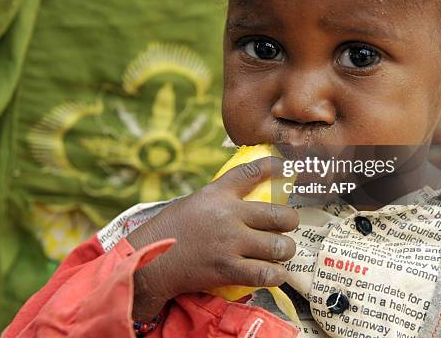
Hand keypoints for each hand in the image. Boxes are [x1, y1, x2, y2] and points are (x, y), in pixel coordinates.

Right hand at [126, 156, 298, 320]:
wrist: (150, 260)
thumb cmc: (171, 229)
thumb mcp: (195, 202)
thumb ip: (221, 199)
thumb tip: (250, 198)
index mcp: (217, 193)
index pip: (251, 172)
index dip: (274, 167)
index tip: (287, 168)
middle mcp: (228, 215)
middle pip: (279, 215)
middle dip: (290, 221)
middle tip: (287, 226)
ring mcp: (230, 243)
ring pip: (280, 246)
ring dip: (285, 250)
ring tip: (280, 251)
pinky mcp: (228, 269)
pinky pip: (267, 273)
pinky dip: (276, 274)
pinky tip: (274, 272)